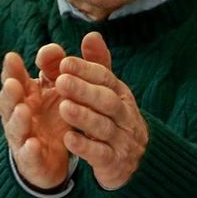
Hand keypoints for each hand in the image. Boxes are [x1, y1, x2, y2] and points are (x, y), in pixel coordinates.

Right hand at [0, 46, 71, 189]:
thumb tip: (92, 36)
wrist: (53, 158)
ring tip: (23, 110)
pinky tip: (33, 144)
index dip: (15, 69)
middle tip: (13, 82)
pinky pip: (28, 155)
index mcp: (27, 94)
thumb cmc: (56, 117)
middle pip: (9, 100)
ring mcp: (23, 137)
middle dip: (9, 91)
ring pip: (15, 127)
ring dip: (17, 119)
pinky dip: (29, 150)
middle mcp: (20, 113)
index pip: (16, 77)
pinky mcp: (31, 160)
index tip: (16, 57)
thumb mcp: (64, 89)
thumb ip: (75, 66)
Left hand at [55, 32, 147, 189]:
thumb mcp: (107, 91)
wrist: (135, 161)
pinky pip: (102, 154)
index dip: (86, 70)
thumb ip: (97, 65)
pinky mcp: (115, 163)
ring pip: (104, 127)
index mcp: (120, 94)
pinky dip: (86, 147)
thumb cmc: (113, 119)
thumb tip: (92, 34)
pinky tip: (68, 139)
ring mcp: (122, 140)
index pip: (106, 78)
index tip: (64, 62)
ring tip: (64, 107)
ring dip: (84, 117)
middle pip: (107, 100)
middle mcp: (124, 115)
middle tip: (61, 81)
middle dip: (84, 90)